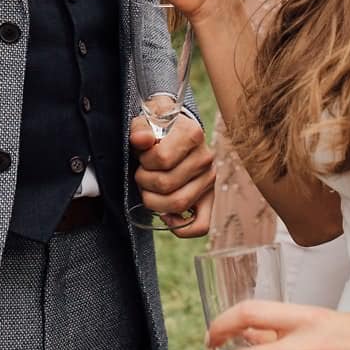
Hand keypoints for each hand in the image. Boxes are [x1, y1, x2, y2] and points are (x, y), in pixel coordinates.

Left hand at [129, 113, 213, 236]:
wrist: (176, 132)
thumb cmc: (158, 129)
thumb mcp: (146, 121)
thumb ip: (140, 129)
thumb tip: (141, 140)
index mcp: (192, 134)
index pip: (162, 158)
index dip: (144, 161)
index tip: (142, 156)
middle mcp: (205, 157)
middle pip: (166, 184)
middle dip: (144, 182)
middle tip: (141, 174)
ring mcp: (209, 180)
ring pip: (178, 205)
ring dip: (153, 202)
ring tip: (148, 190)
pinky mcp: (209, 198)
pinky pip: (201, 225)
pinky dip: (180, 227)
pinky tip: (165, 216)